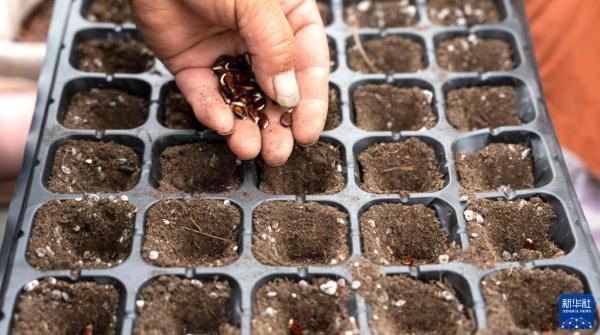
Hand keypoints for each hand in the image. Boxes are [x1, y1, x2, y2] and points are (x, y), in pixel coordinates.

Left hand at [131, 0, 328, 164]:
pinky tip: (221, 124)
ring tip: (249, 149)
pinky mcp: (191, 62)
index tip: (305, 132)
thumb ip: (275, 48)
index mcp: (287, 16)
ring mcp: (224, 51)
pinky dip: (212, 110)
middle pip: (275, 89)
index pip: (309, 63)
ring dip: (246, 125)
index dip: (309, 101)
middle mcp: (258, 37)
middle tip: (277, 153)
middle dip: (275, 123)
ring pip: (241, 96)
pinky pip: (204, 92)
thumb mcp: (255, 4)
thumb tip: (287, 97)